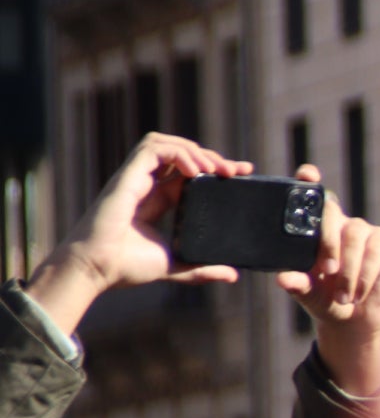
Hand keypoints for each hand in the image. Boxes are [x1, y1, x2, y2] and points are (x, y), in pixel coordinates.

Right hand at [22, 133, 252, 328]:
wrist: (98, 268)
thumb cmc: (127, 267)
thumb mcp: (177, 266)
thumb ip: (203, 269)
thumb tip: (233, 274)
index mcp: (158, 200)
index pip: (189, 174)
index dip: (214, 168)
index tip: (242, 173)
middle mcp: (147, 185)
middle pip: (181, 154)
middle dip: (210, 156)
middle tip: (236, 171)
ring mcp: (136, 178)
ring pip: (165, 144)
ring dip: (194, 150)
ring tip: (215, 169)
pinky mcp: (127, 176)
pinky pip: (152, 149)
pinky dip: (178, 153)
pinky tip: (196, 171)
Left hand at [278, 165, 379, 395]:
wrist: (353, 318)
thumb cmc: (323, 299)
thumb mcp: (306, 292)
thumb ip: (297, 284)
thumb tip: (283, 280)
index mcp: (315, 227)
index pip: (312, 195)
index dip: (309, 180)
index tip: (307, 175)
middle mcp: (339, 222)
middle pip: (333, 213)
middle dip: (329, 242)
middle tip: (327, 271)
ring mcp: (363, 231)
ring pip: (355, 235)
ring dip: (349, 268)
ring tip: (343, 296)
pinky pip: (375, 251)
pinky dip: (365, 274)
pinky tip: (358, 292)